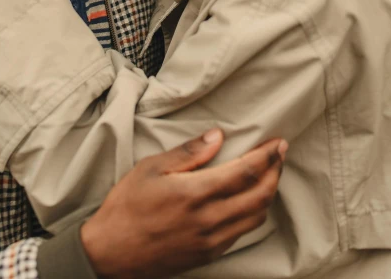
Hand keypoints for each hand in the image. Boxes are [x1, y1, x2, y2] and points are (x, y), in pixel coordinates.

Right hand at [80, 129, 286, 278]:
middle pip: (260, 196)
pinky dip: (254, 213)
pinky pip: (242, 233)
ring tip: (270, 174)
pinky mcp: (208, 255)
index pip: (246, 172)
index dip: (267, 156)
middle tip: (280, 153)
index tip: (278, 142)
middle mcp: (209, 220)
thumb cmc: (127, 206)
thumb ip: (188, 153)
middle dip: (276, 172)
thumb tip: (218, 136)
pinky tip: (250, 201)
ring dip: (268, 193)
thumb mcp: (151, 169)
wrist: (110, 253)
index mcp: (195, 194)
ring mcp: (211, 241)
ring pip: (256, 217)